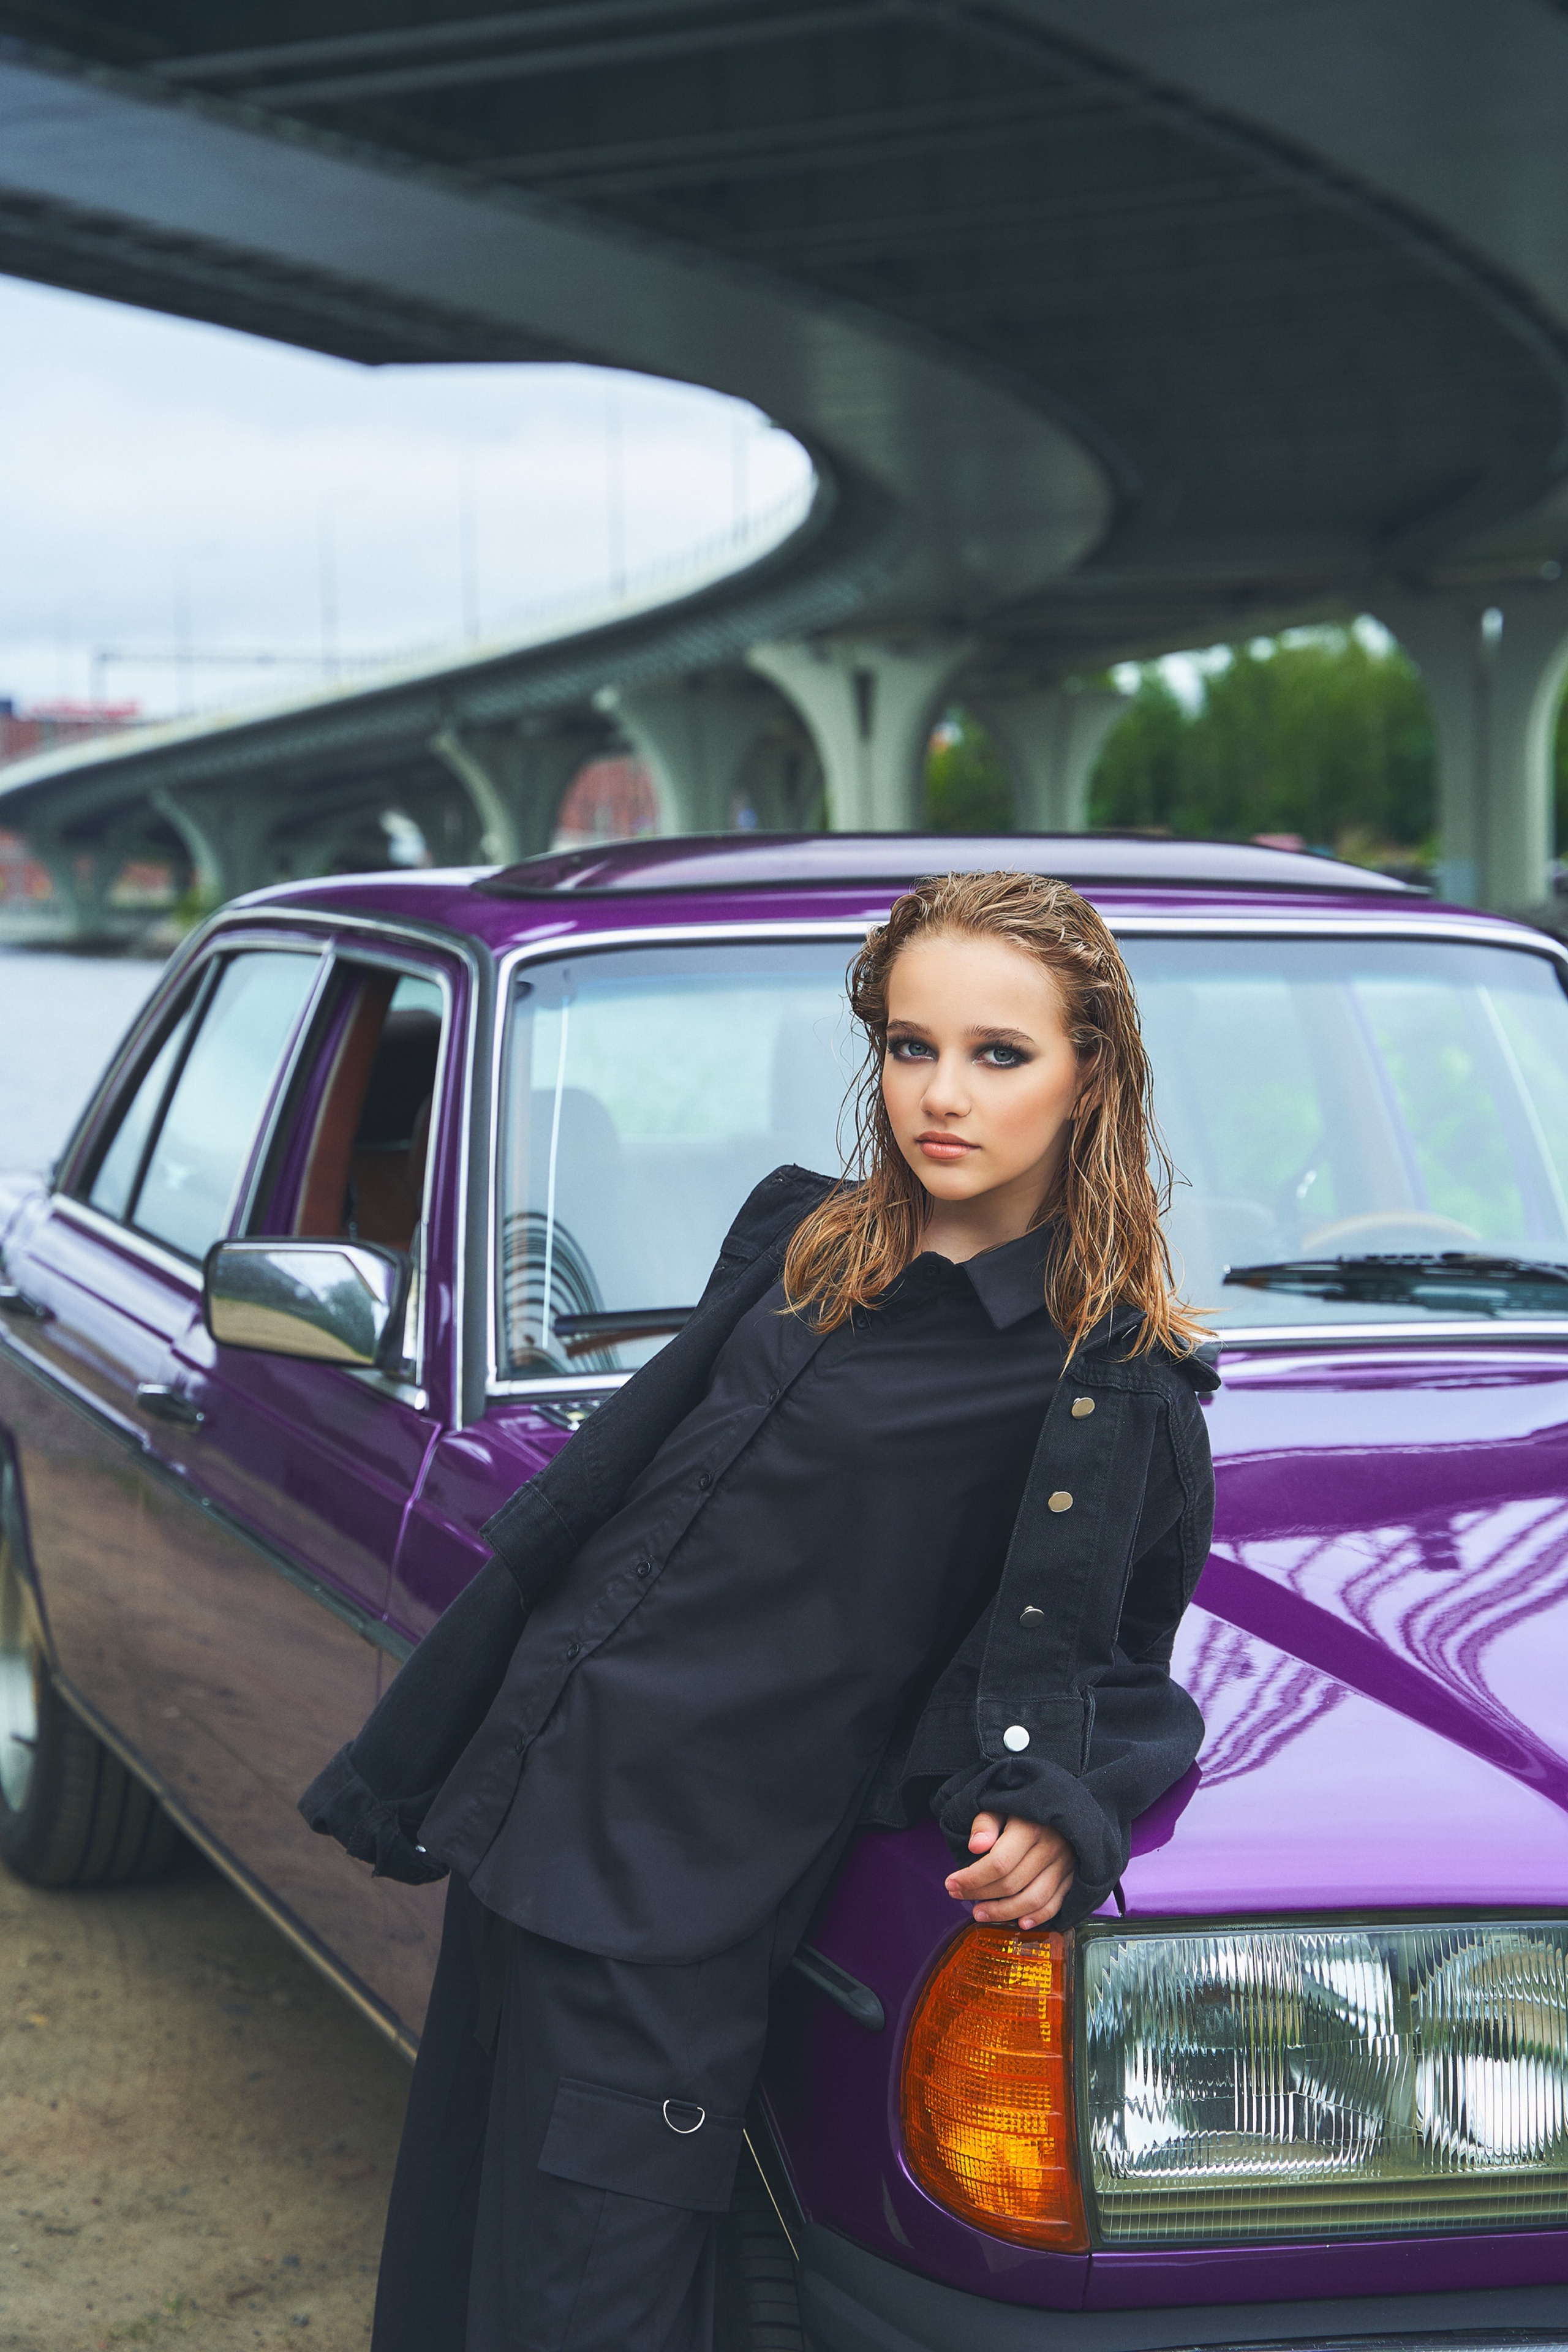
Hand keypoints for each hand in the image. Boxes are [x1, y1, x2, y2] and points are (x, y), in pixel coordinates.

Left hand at [944, 1812, 1074, 1928]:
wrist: (1062, 1803)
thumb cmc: (1022, 1807)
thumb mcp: (1000, 1804)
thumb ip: (986, 1823)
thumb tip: (975, 1846)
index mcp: (1031, 1828)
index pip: (998, 1863)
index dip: (971, 1878)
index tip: (951, 1883)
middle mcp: (1051, 1847)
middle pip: (1011, 1884)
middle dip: (980, 1894)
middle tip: (958, 1895)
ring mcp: (1064, 1864)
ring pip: (1032, 1899)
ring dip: (1003, 1913)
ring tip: (979, 1913)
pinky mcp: (1072, 1876)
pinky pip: (1055, 1904)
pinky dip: (1037, 1918)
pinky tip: (1018, 1923)